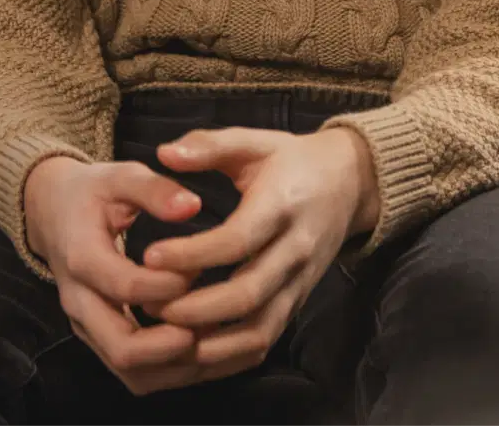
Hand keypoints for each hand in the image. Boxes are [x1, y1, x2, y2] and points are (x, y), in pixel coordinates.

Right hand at [22, 155, 203, 394]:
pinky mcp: (100, 338)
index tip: (202, 268)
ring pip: (130, 371)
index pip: (125, 287)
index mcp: (81, 258)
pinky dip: (171, 369)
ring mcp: (88, 326)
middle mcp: (80, 302)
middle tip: (213, 327)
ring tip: (217, 342)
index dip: (168, 284)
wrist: (53, 214)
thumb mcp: (119, 176)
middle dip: (172, 346)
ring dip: (176, 366)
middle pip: (122, 348)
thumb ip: (155, 189)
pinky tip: (206, 347)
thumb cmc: (93, 194)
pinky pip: (135, 372)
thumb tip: (191, 206)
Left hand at [141, 126, 380, 381]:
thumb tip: (163, 152)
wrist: (350, 183)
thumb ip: (210, 145)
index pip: (238, 240)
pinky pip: (266, 340)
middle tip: (148, 304)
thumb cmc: (292, 161)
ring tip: (165, 334)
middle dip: (194, 308)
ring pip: (259, 330)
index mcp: (282, 205)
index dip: (193, 254)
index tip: (149, 256)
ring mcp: (300, 282)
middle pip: (247, 294)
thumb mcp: (255, 142)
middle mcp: (296, 249)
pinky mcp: (298, 302)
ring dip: (210, 343)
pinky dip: (229, 356)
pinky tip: (192, 353)